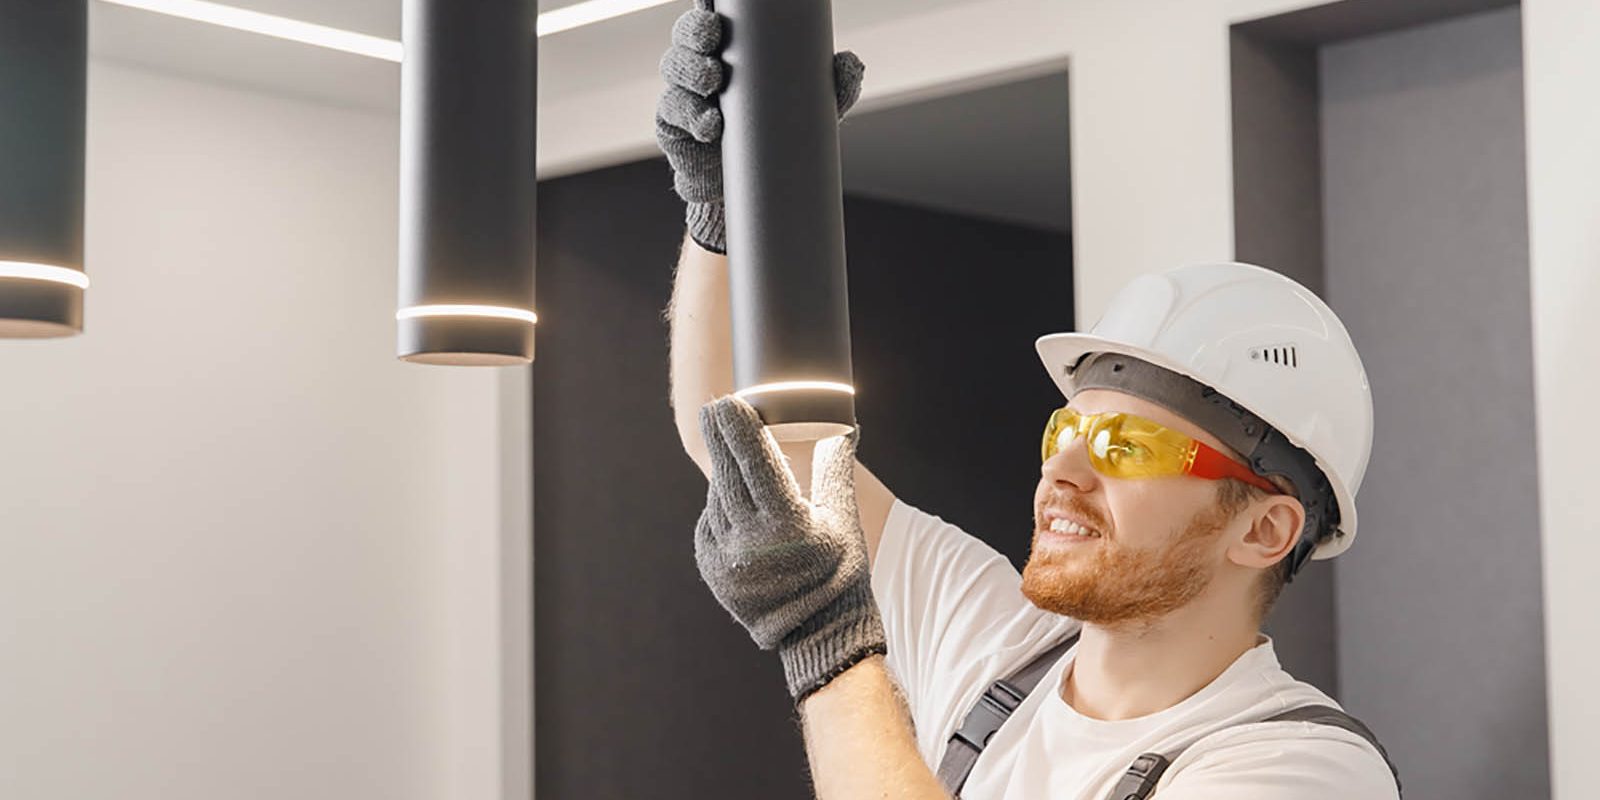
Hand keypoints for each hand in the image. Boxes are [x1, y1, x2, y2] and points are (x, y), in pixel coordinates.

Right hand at [654, 0, 865, 253]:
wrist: (750, 188)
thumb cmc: (774, 137)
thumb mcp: (807, 111)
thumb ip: (831, 86)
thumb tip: (852, 63)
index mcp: (725, 56)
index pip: (707, 27)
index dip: (704, 19)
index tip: (717, 21)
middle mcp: (697, 72)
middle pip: (684, 43)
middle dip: (693, 39)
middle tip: (712, 43)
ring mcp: (681, 99)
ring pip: (674, 75)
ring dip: (691, 75)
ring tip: (712, 81)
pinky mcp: (672, 130)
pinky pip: (672, 117)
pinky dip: (691, 117)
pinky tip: (709, 123)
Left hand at [694, 396, 885, 700]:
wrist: (818, 633)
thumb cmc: (839, 572)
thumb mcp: (843, 520)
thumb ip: (835, 471)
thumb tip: (845, 428)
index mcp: (788, 524)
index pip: (756, 463)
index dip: (739, 429)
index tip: (727, 401)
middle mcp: (751, 541)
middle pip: (728, 474)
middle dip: (721, 437)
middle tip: (715, 408)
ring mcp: (725, 557)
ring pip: (718, 498)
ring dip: (725, 475)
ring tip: (738, 459)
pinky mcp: (711, 569)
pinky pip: (710, 523)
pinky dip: (721, 508)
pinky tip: (735, 501)